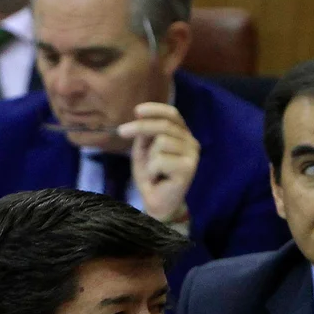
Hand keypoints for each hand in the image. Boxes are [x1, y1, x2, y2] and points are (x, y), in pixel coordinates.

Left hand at [118, 102, 197, 226]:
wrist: (157, 204)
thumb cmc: (151, 176)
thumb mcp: (144, 150)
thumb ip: (145, 134)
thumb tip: (141, 118)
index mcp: (182, 135)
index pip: (172, 114)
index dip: (155, 109)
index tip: (137, 111)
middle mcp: (191, 142)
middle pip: (165, 125)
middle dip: (141, 127)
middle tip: (121, 131)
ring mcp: (192, 155)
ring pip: (162, 142)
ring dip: (150, 158)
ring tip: (154, 171)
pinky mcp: (188, 168)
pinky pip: (160, 160)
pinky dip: (152, 170)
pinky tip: (158, 179)